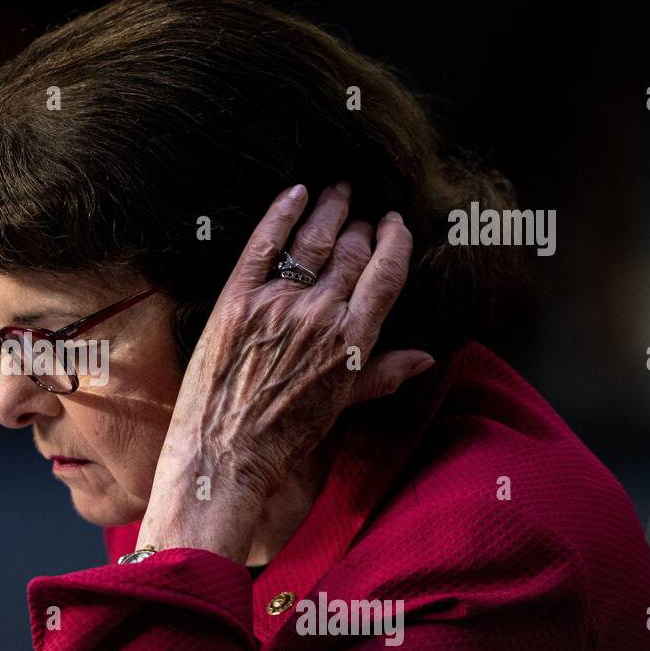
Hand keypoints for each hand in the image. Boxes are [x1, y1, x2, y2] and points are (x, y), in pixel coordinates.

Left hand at [137, 182, 431, 563]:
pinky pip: (264, 243)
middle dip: (360, 225)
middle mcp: (320, 314)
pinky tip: (294, 192)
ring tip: (336, 191)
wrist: (224, 459)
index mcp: (352, 341)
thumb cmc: (282, 443)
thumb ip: (380, 375)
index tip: (395, 224)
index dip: (394, 242)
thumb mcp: (338, 409)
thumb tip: (425, 357)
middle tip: (361, 209)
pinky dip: (281, 212)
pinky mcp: (236, 300)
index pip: (385, 273)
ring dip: (329, 209)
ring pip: (313, 239)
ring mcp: (277, 304)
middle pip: (350, 250)